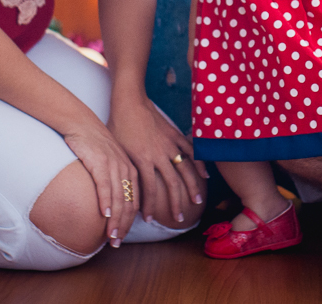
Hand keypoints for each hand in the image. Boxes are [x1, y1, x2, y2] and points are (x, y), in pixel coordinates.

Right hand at [62, 121, 138, 246]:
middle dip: (124, 226)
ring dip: (115, 220)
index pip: (135, 201)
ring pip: (118, 199)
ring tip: (111, 236)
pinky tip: (103, 215)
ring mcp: (114, 166)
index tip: (123, 236)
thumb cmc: (95, 145)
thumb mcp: (111, 162)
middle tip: (117, 243)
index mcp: (131, 170)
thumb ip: (115, 180)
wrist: (82, 124)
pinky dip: (105, 202)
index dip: (130, 222)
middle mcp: (126, 169)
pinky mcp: (100, 162)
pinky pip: (104, 186)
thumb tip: (111, 204)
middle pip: (129, 204)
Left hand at [109, 97, 206, 224]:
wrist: (130, 101)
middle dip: (175, 203)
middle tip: (178, 219)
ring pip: (184, 170)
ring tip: (196, 201)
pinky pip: (190, 151)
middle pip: (171, 184)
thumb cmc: (118, 125)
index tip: (149, 220)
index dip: (150, 207)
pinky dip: (198, 164)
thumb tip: (120, 190)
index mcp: (142, 160)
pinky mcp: (174, 134)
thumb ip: (123, 169)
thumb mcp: (117, 151)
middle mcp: (159, 155)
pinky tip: (204, 176)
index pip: (149, 191)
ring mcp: (169, 144)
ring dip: (191, 187)